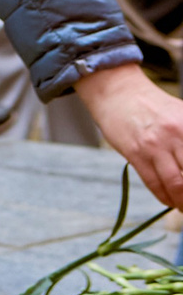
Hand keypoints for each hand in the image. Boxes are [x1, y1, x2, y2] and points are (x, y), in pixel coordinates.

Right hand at [76, 62, 182, 206]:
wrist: (119, 93)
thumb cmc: (153, 107)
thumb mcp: (182, 117)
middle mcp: (176, 135)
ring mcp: (155, 145)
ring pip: (176, 184)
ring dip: (182, 201)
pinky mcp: (136, 153)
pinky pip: (154, 183)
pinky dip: (164, 197)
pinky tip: (169, 200)